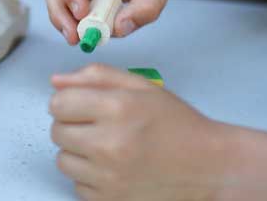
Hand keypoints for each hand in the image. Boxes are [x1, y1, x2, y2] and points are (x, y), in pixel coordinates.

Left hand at [49, 64, 227, 199]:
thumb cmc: (177, 125)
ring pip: (63, 161)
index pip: (58, 103)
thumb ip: (95, 77)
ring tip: (106, 148)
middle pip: (57, 132)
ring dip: (78, 154)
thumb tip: (56, 81)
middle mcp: (110, 143)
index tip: (81, 106)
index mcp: (117, 107)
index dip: (68, 102)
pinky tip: (113, 169)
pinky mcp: (112, 200)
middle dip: (71, 126)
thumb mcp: (141, 87)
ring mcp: (110, 176)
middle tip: (98, 127)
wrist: (211, 168)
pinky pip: (78, 186)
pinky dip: (90, 178)